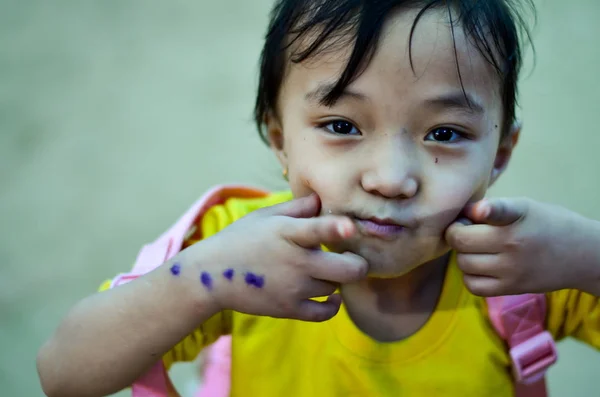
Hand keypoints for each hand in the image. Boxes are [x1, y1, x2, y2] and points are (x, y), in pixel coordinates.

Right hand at [186, 193, 368, 321]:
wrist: (212, 275)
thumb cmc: (241, 239)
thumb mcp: (265, 216)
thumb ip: (297, 207)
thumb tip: (322, 200)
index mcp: (288, 233)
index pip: (317, 230)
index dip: (336, 229)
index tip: (349, 227)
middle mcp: (296, 261)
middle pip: (347, 269)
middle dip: (357, 262)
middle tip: (350, 257)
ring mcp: (294, 288)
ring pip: (336, 286)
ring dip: (335, 279)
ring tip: (321, 270)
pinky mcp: (289, 309)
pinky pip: (326, 312)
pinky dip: (332, 304)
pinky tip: (330, 294)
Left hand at [445, 197, 599, 295]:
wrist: (581, 256)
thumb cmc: (548, 225)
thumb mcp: (526, 207)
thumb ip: (494, 208)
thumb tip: (463, 213)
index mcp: (517, 218)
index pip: (499, 211)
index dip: (483, 210)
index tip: (478, 211)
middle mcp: (512, 245)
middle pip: (461, 241)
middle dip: (456, 233)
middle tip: (466, 230)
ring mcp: (510, 270)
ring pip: (463, 264)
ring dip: (462, 254)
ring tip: (474, 248)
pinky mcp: (510, 289)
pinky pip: (473, 286)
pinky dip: (469, 275)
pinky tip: (478, 266)